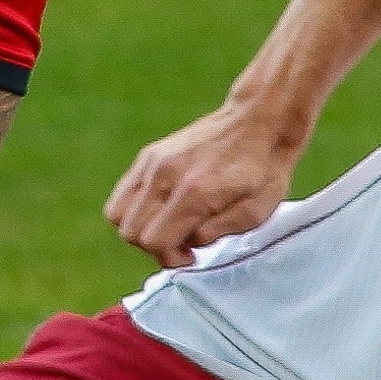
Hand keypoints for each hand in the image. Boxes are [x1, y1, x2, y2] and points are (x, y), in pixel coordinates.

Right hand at [102, 98, 309, 267]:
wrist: (258, 121)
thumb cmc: (262, 170)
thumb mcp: (252, 214)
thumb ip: (212, 234)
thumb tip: (185, 242)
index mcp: (194, 192)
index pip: (154, 241)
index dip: (170, 259)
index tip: (191, 256)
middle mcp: (165, 175)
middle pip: (130, 231)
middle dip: (154, 247)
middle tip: (181, 243)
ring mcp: (152, 162)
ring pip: (117, 214)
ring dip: (140, 229)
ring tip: (168, 226)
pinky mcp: (149, 155)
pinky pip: (123, 194)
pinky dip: (135, 209)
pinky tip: (164, 209)